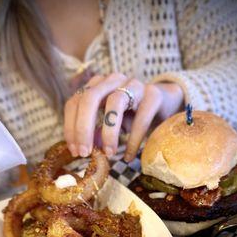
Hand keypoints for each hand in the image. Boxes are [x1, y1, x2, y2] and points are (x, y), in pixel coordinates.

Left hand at [64, 73, 183, 160]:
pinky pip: (141, 118)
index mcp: (97, 85)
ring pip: (115, 103)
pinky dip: (133, 139)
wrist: (165, 102)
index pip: (75, 102)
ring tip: (109, 154)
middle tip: (84, 153)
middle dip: (83, 128)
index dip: (70, 127)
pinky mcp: (154, 95)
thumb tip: (83, 149)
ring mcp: (134, 85)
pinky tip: (129, 156)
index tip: (74, 150)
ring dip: (108, 132)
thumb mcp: (110, 124)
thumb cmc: (132, 114)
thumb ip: (96, 133)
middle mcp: (113, 80)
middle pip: (90, 98)